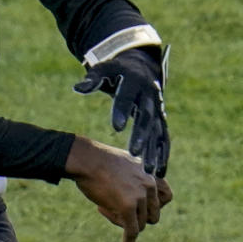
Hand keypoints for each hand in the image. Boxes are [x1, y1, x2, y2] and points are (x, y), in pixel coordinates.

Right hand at [64, 136, 172, 241]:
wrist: (85, 158)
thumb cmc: (98, 159)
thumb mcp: (125, 162)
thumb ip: (135, 175)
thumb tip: (135, 188)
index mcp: (151, 173)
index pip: (167, 197)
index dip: (155, 206)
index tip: (141, 207)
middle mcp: (149, 185)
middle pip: (152, 215)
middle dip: (137, 217)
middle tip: (116, 209)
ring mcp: (139, 196)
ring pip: (139, 224)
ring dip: (122, 222)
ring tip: (102, 206)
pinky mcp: (127, 207)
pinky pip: (131, 232)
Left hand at [73, 46, 169, 176]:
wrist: (139, 69)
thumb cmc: (115, 72)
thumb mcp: (103, 70)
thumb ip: (92, 80)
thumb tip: (78, 88)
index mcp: (134, 82)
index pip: (127, 97)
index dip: (122, 111)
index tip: (116, 127)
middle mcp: (149, 96)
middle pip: (146, 117)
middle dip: (141, 135)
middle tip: (133, 152)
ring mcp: (158, 109)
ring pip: (158, 132)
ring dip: (155, 150)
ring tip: (149, 170)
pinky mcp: (161, 120)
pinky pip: (164, 139)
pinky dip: (163, 155)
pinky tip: (159, 172)